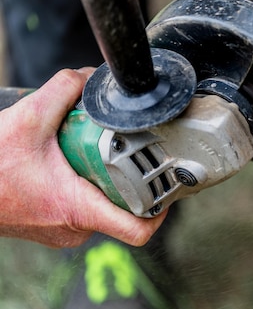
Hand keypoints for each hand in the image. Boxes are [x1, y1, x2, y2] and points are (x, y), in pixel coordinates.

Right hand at [0, 68, 166, 247]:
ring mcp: (64, 231)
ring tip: (101, 155)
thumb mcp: (27, 117)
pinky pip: (85, 208)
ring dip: (108, 181)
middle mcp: (74, 228)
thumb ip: (64, 89)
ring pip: (104, 208)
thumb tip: (90, 76)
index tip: (169, 189)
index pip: (138, 230)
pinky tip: (79, 164)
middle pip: (126, 210)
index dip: (161, 211)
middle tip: (135, 153)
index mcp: (77, 209)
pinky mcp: (54, 227)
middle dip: (133, 179)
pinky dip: (89, 187)